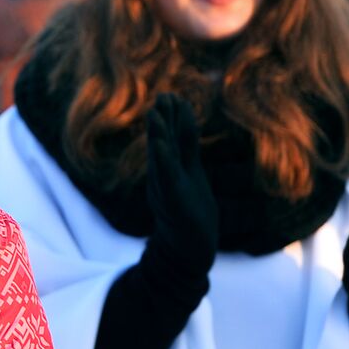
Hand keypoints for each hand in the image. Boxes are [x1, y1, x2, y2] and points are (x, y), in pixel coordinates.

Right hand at [144, 94, 217, 281]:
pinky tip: (160, 145)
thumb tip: (184, 136)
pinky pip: (165, 178)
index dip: (177, 119)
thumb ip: (186, 158)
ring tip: (157, 113)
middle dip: (165, 120)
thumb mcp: (192, 181)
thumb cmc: (191, 218)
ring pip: (161, 157)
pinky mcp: (171, 201)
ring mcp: (167, 189)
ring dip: (158, 135)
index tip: (176, 96)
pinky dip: (161, 160)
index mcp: (174, 170)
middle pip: (166, 143)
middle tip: (165, 96)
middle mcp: (166, 177)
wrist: (186, 251)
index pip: (176, 140)